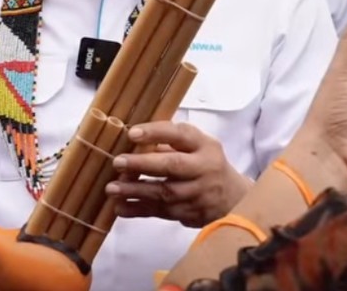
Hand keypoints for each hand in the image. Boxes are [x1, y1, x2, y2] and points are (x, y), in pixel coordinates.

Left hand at [106, 122, 250, 227]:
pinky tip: (120, 207)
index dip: (156, 133)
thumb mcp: (198, 145)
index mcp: (205, 146)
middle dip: (142, 164)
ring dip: (135, 191)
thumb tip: (133, 140)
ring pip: (164, 193)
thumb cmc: (206, 163)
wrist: (234, 198)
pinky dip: (139, 210)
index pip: (180, 135)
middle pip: (172, 166)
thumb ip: (171, 141)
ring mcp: (198, 194)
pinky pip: (161, 213)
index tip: (131, 133)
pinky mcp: (190, 214)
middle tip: (118, 162)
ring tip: (112, 188)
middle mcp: (203, 169)